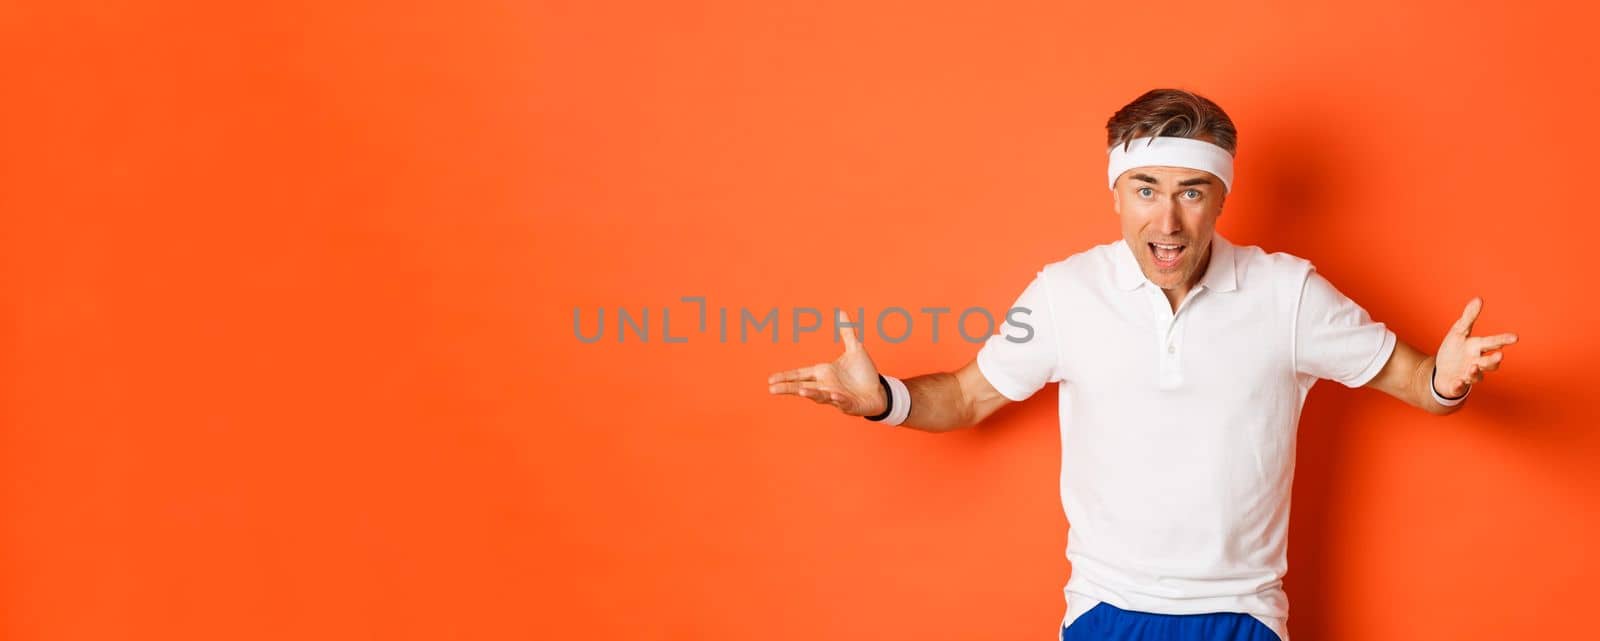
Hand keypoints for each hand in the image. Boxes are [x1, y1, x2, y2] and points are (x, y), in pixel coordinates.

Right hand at [766, 310, 886, 415]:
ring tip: (801, 391)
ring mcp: (836, 397)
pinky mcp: (850, 405)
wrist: (879, 392)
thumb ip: (847, 332)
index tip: (770, 380)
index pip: (800, 374)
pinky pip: (842, 401)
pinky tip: (834, 395)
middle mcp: (826, 386)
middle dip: (788, 388)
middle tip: (772, 389)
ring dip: (812, 393)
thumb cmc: (864, 374)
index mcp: (824, 373)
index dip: (786, 376)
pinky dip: (838, 399)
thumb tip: (841, 312)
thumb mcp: (855, 349)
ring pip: (821, 395)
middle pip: (803, 387)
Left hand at [1433, 297, 1517, 397]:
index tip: (1515, 337)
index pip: (1493, 343)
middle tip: (1499, 355)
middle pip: (1489, 362)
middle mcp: (1476, 362)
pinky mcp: (1457, 385)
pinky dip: (1459, 385)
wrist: (1441, 372)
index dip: (1503, 340)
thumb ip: (1469, 317)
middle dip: (1494, 359)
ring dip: (1475, 372)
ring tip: (1472, 367)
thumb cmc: (1454, 351)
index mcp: (1478, 348)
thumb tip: (1478, 299)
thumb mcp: (1459, 332)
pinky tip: (1457, 381)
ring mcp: (1468, 375)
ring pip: (1476, 376)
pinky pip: (1459, 387)